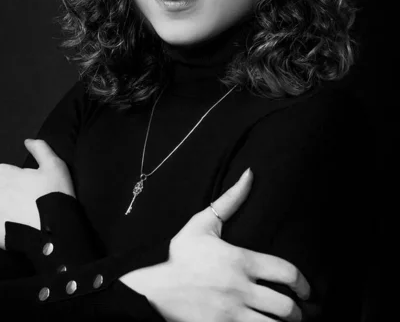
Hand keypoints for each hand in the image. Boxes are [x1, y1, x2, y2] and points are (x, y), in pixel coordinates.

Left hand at [0, 139, 75, 249]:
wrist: (55, 232)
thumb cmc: (55, 194)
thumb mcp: (55, 166)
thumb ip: (40, 149)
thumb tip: (27, 141)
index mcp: (6, 175)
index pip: (0, 171)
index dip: (9, 177)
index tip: (21, 184)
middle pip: (0, 188)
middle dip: (6, 191)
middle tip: (22, 199)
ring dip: (4, 206)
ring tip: (17, 212)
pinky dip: (3, 223)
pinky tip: (16, 226)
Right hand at [121, 168, 309, 321]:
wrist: (154, 290)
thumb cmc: (180, 255)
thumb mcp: (203, 224)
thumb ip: (230, 200)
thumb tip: (250, 174)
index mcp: (241, 260)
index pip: (286, 273)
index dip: (304, 284)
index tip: (307, 291)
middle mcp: (241, 289)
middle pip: (286, 307)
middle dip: (298, 313)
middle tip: (300, 313)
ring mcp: (232, 314)